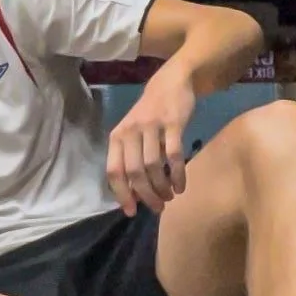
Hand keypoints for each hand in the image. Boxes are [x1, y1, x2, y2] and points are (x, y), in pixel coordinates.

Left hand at [105, 73, 193, 216]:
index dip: (122, 194)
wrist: (170, 83)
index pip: (114, 171)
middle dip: (146, 195)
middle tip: (158, 207)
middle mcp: (131, 131)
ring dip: (162, 187)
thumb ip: (131, 161)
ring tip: (170, 196)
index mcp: (117, 136)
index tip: (132, 212)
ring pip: (153, 166)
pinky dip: (177, 175)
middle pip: (134, 172)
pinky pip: (174, 156)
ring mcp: (151, 126)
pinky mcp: (172, 123)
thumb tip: (134, 197)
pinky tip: (181, 186)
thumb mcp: (133, 135)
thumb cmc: (149, 117)